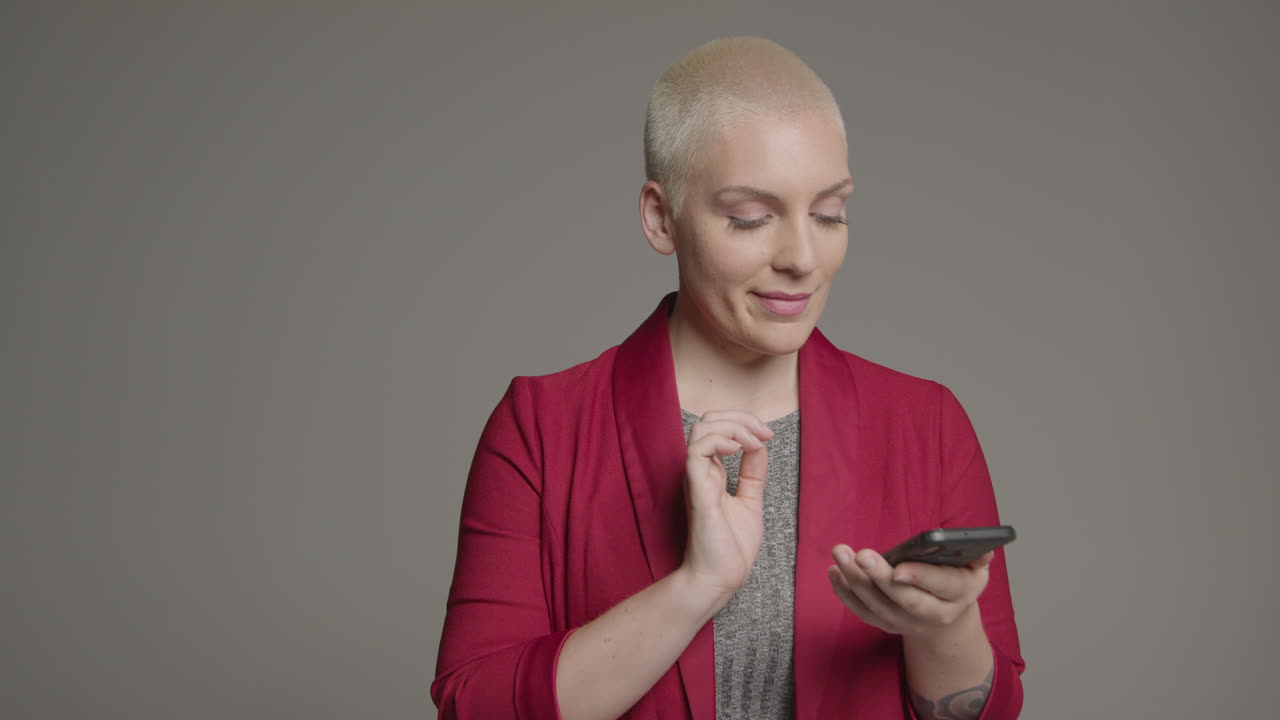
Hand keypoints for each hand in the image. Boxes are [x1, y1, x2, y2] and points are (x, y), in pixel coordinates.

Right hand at [678, 410, 772, 607]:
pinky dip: (719, 441)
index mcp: (712, 472)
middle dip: (739, 416)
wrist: (721, 577)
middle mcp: (701, 471)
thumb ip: (753, 472)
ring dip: (732, 426)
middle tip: (763, 433)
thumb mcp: (751, 500)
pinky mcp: (696, 490)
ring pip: (701, 428)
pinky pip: (697, 451)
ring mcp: (697, 479)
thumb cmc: (731, 546)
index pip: (718, 428)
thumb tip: (760, 445)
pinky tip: (738, 449)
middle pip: (708, 420)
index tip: (767, 435)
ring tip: (753, 442)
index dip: (743, 422)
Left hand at [826, 546, 992, 636]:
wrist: (947, 616)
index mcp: (959, 595)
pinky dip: (845, 593)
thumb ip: (977, 556)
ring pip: (878, 606)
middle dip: (880, 577)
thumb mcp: (975, 568)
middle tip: (861, 555)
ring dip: (856, 580)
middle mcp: (932, 614)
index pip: (941, 586)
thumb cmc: (958, 581)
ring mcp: (907, 622)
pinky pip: (863, 612)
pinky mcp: (886, 624)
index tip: (899, 568)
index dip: (920, 577)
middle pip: (904, 599)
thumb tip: (983, 546)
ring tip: (841, 554)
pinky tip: (835, 572)